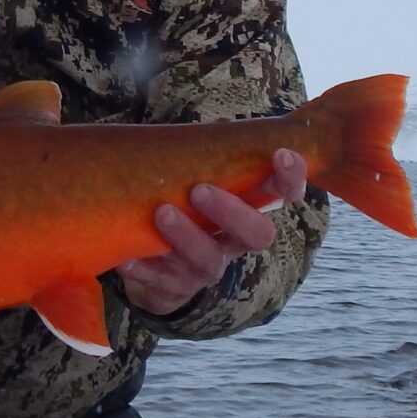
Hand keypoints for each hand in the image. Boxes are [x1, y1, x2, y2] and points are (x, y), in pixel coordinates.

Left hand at [116, 148, 306, 317]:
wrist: (159, 277)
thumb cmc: (183, 216)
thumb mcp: (197, 189)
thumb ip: (204, 163)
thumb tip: (205, 128)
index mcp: (246, 212)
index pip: (281, 194)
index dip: (290, 178)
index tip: (282, 154)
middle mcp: (233, 242)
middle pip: (255, 234)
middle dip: (230, 211)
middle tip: (200, 190)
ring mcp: (205, 268)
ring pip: (206, 257)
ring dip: (185, 234)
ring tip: (162, 212)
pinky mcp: (175, 289)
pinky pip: (161, 281)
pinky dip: (144, 267)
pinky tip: (127, 258)